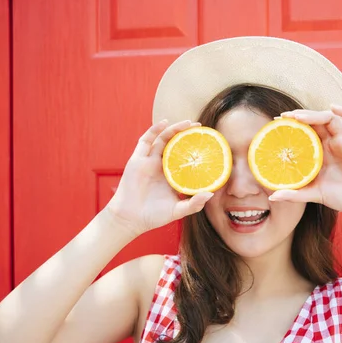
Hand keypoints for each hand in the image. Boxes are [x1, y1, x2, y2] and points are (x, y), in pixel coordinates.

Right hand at [105, 120, 212, 235]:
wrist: (130, 219)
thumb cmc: (154, 216)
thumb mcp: (178, 210)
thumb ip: (194, 204)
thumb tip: (211, 194)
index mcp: (171, 175)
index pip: (185, 157)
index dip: (194, 149)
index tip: (208, 143)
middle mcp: (160, 166)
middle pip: (175, 144)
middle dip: (186, 134)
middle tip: (200, 128)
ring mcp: (148, 161)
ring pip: (162, 139)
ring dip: (174, 129)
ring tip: (187, 123)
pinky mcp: (137, 159)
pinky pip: (145, 141)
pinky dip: (154, 130)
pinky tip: (164, 123)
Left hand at [269, 104, 341, 218]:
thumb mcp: (314, 194)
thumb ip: (295, 194)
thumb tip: (273, 196)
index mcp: (321, 152)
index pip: (304, 131)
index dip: (291, 126)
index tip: (275, 124)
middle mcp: (331, 143)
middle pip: (314, 122)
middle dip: (298, 116)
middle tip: (281, 117)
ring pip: (328, 118)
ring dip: (313, 115)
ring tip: (297, 117)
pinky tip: (333, 108)